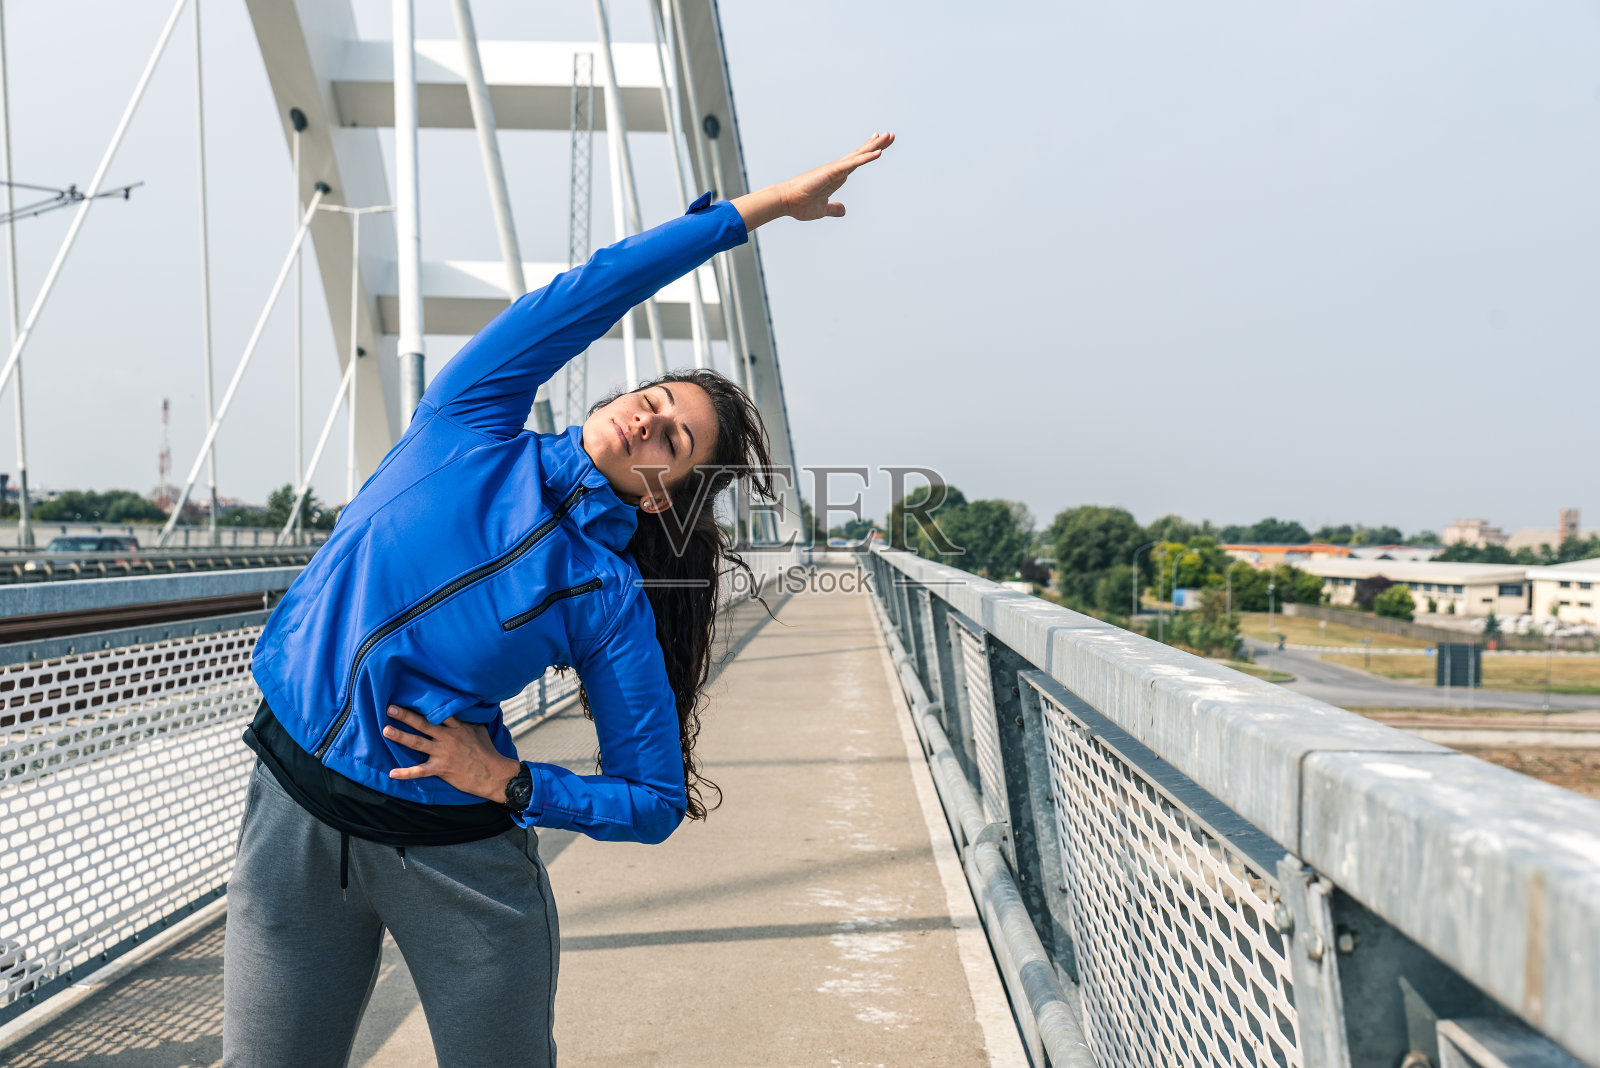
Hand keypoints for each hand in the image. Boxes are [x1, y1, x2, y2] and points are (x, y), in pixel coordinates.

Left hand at [384, 704, 521, 803]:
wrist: (494, 774)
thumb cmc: (488, 752)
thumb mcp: (481, 730)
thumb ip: (470, 719)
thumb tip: (469, 707)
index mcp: (458, 727)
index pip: (439, 712)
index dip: (424, 705)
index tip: (410, 697)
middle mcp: (448, 738)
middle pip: (424, 724)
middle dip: (406, 716)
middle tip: (390, 708)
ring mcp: (443, 753)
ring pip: (418, 743)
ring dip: (401, 736)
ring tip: (386, 730)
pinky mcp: (441, 769)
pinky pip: (420, 771)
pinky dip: (405, 773)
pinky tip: (392, 773)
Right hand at [732, 132, 894, 229]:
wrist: (787, 203)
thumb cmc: (801, 205)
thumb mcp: (823, 209)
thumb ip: (834, 208)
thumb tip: (843, 210)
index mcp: (836, 177)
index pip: (856, 162)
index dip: (868, 153)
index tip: (878, 146)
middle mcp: (837, 169)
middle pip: (861, 154)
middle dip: (877, 145)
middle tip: (891, 135)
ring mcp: (835, 168)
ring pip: (860, 154)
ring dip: (876, 146)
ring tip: (889, 136)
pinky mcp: (832, 171)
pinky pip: (853, 163)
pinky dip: (866, 157)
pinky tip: (878, 153)